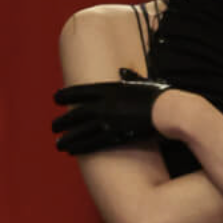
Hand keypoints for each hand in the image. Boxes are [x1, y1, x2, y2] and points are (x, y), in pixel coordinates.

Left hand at [51, 70, 177, 153]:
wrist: (169, 111)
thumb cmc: (162, 95)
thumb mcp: (144, 81)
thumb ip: (131, 77)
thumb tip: (124, 71)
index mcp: (109, 89)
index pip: (81, 92)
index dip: (66, 96)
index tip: (56, 99)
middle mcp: (104, 105)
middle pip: (77, 113)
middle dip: (63, 121)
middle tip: (53, 126)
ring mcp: (107, 121)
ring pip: (80, 131)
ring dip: (67, 137)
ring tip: (58, 143)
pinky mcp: (115, 136)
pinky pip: (92, 143)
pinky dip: (79, 147)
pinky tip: (70, 151)